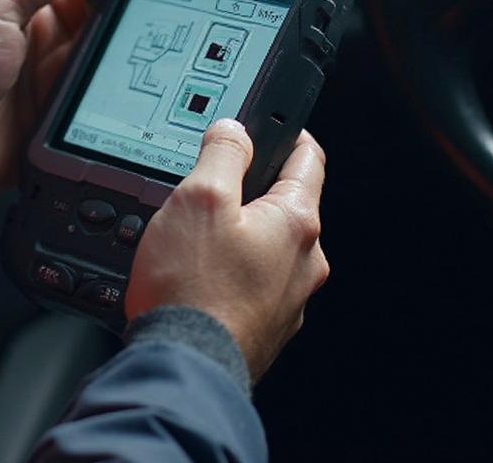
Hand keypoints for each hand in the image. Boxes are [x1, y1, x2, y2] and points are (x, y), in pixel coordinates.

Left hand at [0, 0, 141, 212]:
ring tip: (155, 64)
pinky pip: (103, 114)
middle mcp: (49, 43)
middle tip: (171, 21)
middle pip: (114, 26)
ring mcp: (57, 86)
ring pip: (115, 70)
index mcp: (33, 4)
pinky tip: (137, 105)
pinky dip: (120, 110)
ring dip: (130, 68)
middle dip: (138, 24)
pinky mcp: (63, 125)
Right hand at [125, 120, 328, 382]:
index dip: (290, 133)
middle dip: (252, 186)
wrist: (184, 367)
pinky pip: (252, 281)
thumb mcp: (200, 196)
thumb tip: (234, 129)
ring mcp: (286, 299)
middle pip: (285, 203)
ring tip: (196, 232)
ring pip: (268, 245)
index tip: (275, 124)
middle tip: (214, 179)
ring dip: (239, 232)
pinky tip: (197, 272)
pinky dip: (230, 269)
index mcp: (296, 223)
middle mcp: (303, 262)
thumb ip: (222, 153)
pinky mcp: (264, 326)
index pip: (308, 159)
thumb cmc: (193, 288)